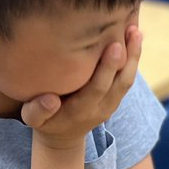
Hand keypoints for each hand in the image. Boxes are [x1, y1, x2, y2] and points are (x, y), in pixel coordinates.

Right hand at [21, 25, 143, 147]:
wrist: (63, 138)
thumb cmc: (45, 122)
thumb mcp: (32, 120)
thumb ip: (37, 111)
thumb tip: (50, 100)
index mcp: (81, 110)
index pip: (99, 87)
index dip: (109, 67)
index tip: (115, 45)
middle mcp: (101, 107)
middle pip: (121, 81)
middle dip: (129, 56)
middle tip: (133, 30)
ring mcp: (111, 103)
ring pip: (128, 79)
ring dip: (134, 55)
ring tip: (136, 30)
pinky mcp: (115, 98)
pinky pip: (127, 77)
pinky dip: (132, 59)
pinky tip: (132, 37)